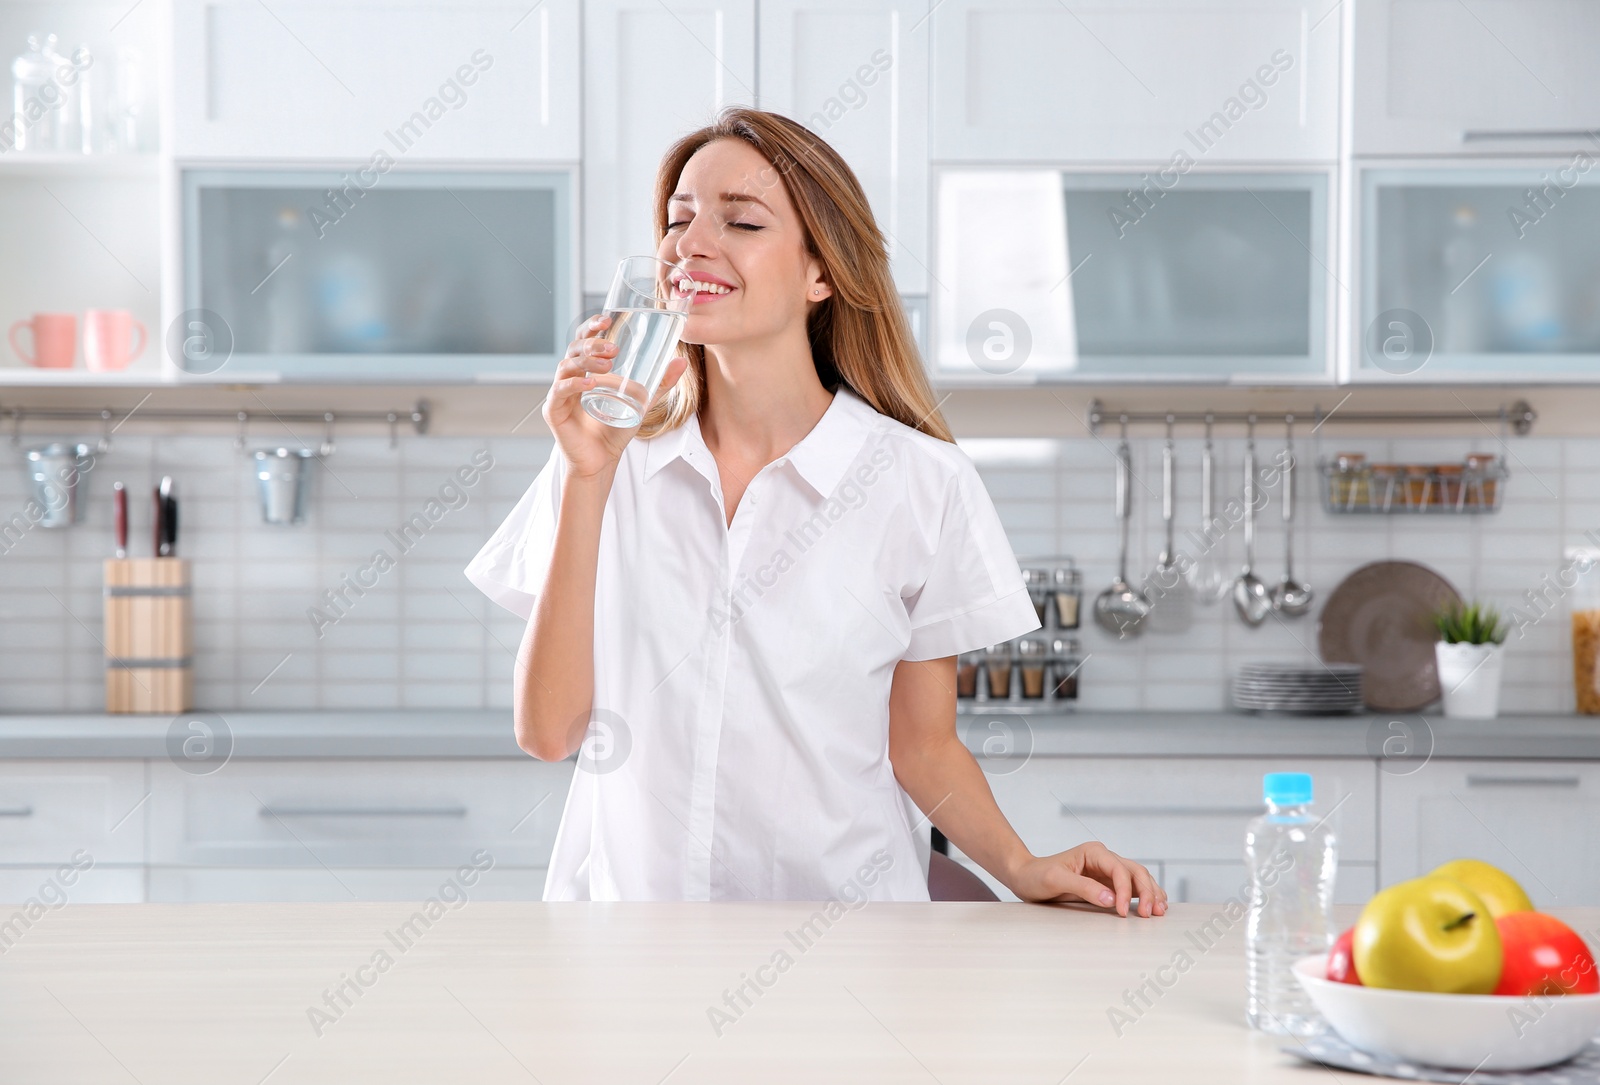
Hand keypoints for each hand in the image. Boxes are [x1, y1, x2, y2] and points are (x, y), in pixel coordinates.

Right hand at [544, 314, 689, 479]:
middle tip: (613, 349)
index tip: (607, 319)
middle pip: (574, 349)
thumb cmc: (617, 429)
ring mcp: (559, 393)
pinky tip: (591, 383)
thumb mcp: (643, 402)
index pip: (584, 340)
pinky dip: (574, 384)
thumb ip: (660, 383)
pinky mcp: (553, 411)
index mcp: (587, 369)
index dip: (592, 327)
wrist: (603, 460)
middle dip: (592, 343)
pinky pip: (560, 391)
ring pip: (566, 366)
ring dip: (587, 361)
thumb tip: (681, 362)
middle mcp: (570, 377)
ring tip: (607, 366)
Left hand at [1008, 841, 1167, 916]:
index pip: (1119, 870)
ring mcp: (1107, 871)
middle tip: (1152, 914)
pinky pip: (1131, 888)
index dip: (1125, 891)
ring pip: (1138, 878)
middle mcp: (1104, 858)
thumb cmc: (1037, 875)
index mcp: (1094, 852)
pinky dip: (1144, 896)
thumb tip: (1112, 900)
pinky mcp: (1106, 883)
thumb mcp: (1056, 880)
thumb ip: (1084, 888)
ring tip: (1161, 911)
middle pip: (1135, 872)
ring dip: (1151, 893)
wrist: (1025, 877)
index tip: (1123, 911)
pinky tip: (1154, 906)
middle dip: (1147, 892)